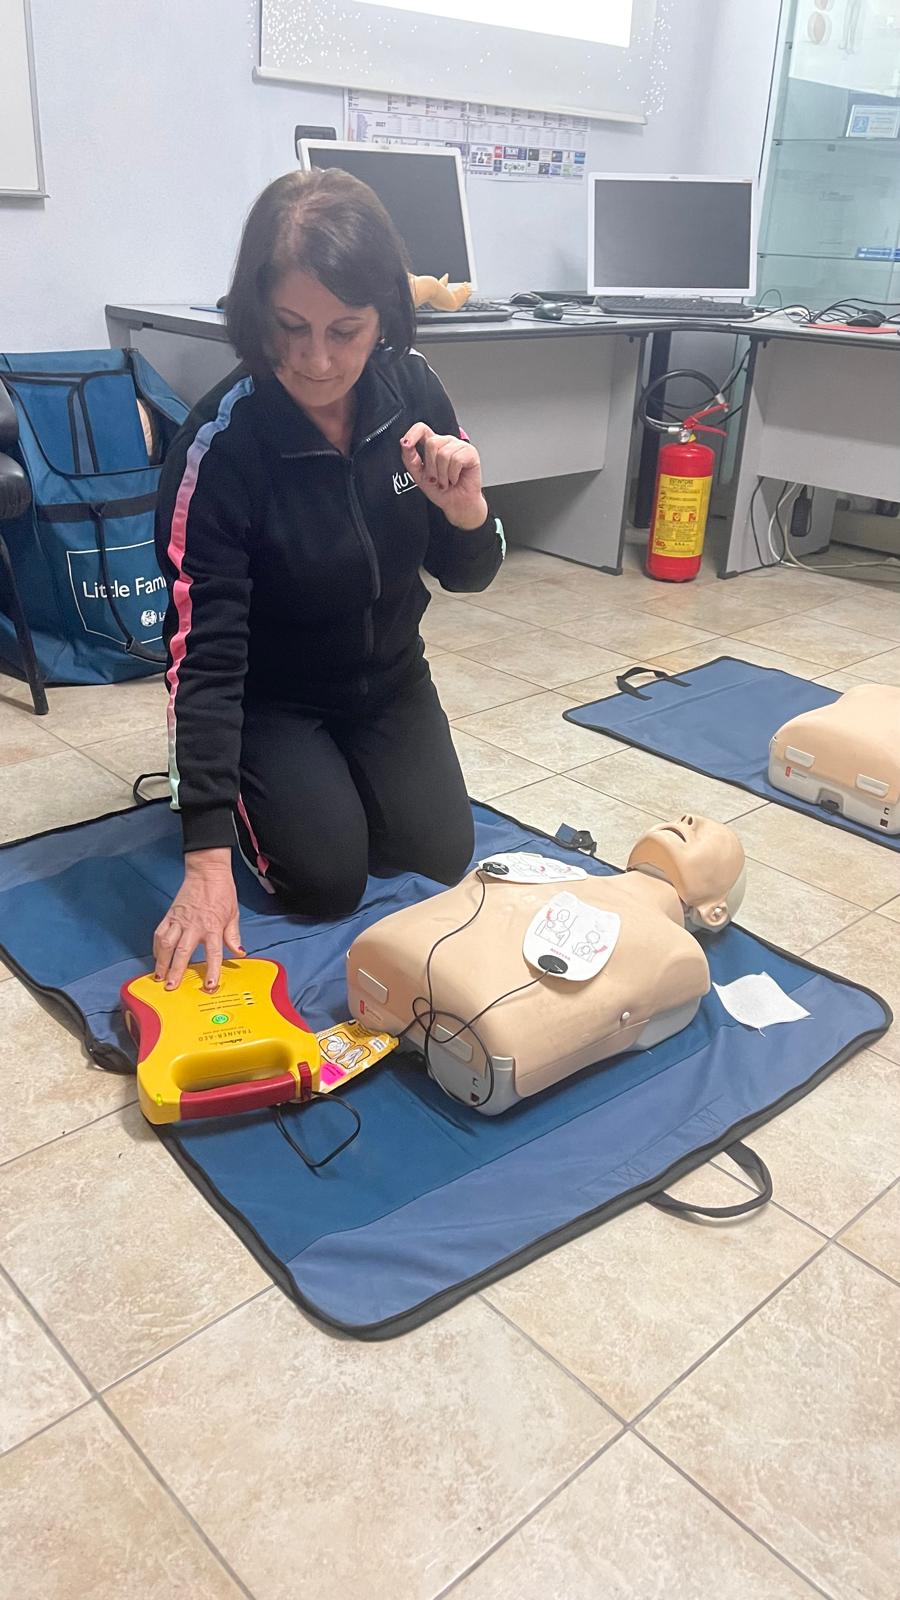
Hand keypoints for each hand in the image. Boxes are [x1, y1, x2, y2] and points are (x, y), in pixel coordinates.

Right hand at [153, 849, 243, 990]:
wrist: (207, 871)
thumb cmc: (222, 891)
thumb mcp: (233, 914)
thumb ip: (233, 936)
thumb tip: (239, 953)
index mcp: (213, 926)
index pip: (213, 953)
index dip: (212, 970)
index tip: (209, 985)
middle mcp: (194, 925)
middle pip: (183, 952)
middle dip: (176, 970)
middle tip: (171, 986)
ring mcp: (179, 920)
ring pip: (167, 944)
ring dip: (161, 961)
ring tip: (158, 976)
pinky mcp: (170, 914)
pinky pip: (160, 933)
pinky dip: (156, 946)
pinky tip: (157, 957)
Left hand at [400, 423, 488, 529]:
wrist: (456, 504)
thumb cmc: (441, 490)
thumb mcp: (419, 475)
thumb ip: (410, 459)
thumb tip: (404, 443)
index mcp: (433, 445)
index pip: (421, 429)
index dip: (413, 433)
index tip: (406, 445)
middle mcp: (446, 442)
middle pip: (432, 443)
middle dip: (431, 467)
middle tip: (436, 478)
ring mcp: (459, 446)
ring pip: (444, 454)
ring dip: (442, 475)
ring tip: (446, 481)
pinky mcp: (471, 453)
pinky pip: (456, 460)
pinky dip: (453, 475)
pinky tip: (455, 479)